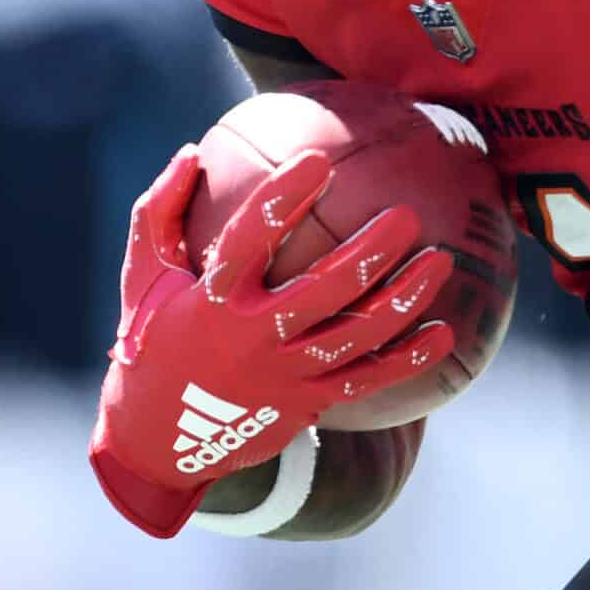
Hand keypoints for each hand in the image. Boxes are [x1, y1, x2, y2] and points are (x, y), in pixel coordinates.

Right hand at [89, 145, 454, 537]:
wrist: (157, 437)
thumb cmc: (153, 335)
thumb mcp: (143, 275)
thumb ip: (160, 210)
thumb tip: (191, 152)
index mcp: (210, 299)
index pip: (247, 241)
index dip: (281, 201)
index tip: (318, 161)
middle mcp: (250, 338)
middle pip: (322, 291)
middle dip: (370, 253)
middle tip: (408, 216)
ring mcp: (282, 375)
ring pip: (354, 338)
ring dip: (402, 300)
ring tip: (440, 261)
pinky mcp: (305, 404)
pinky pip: (365, 381)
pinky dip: (407, 360)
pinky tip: (445, 334)